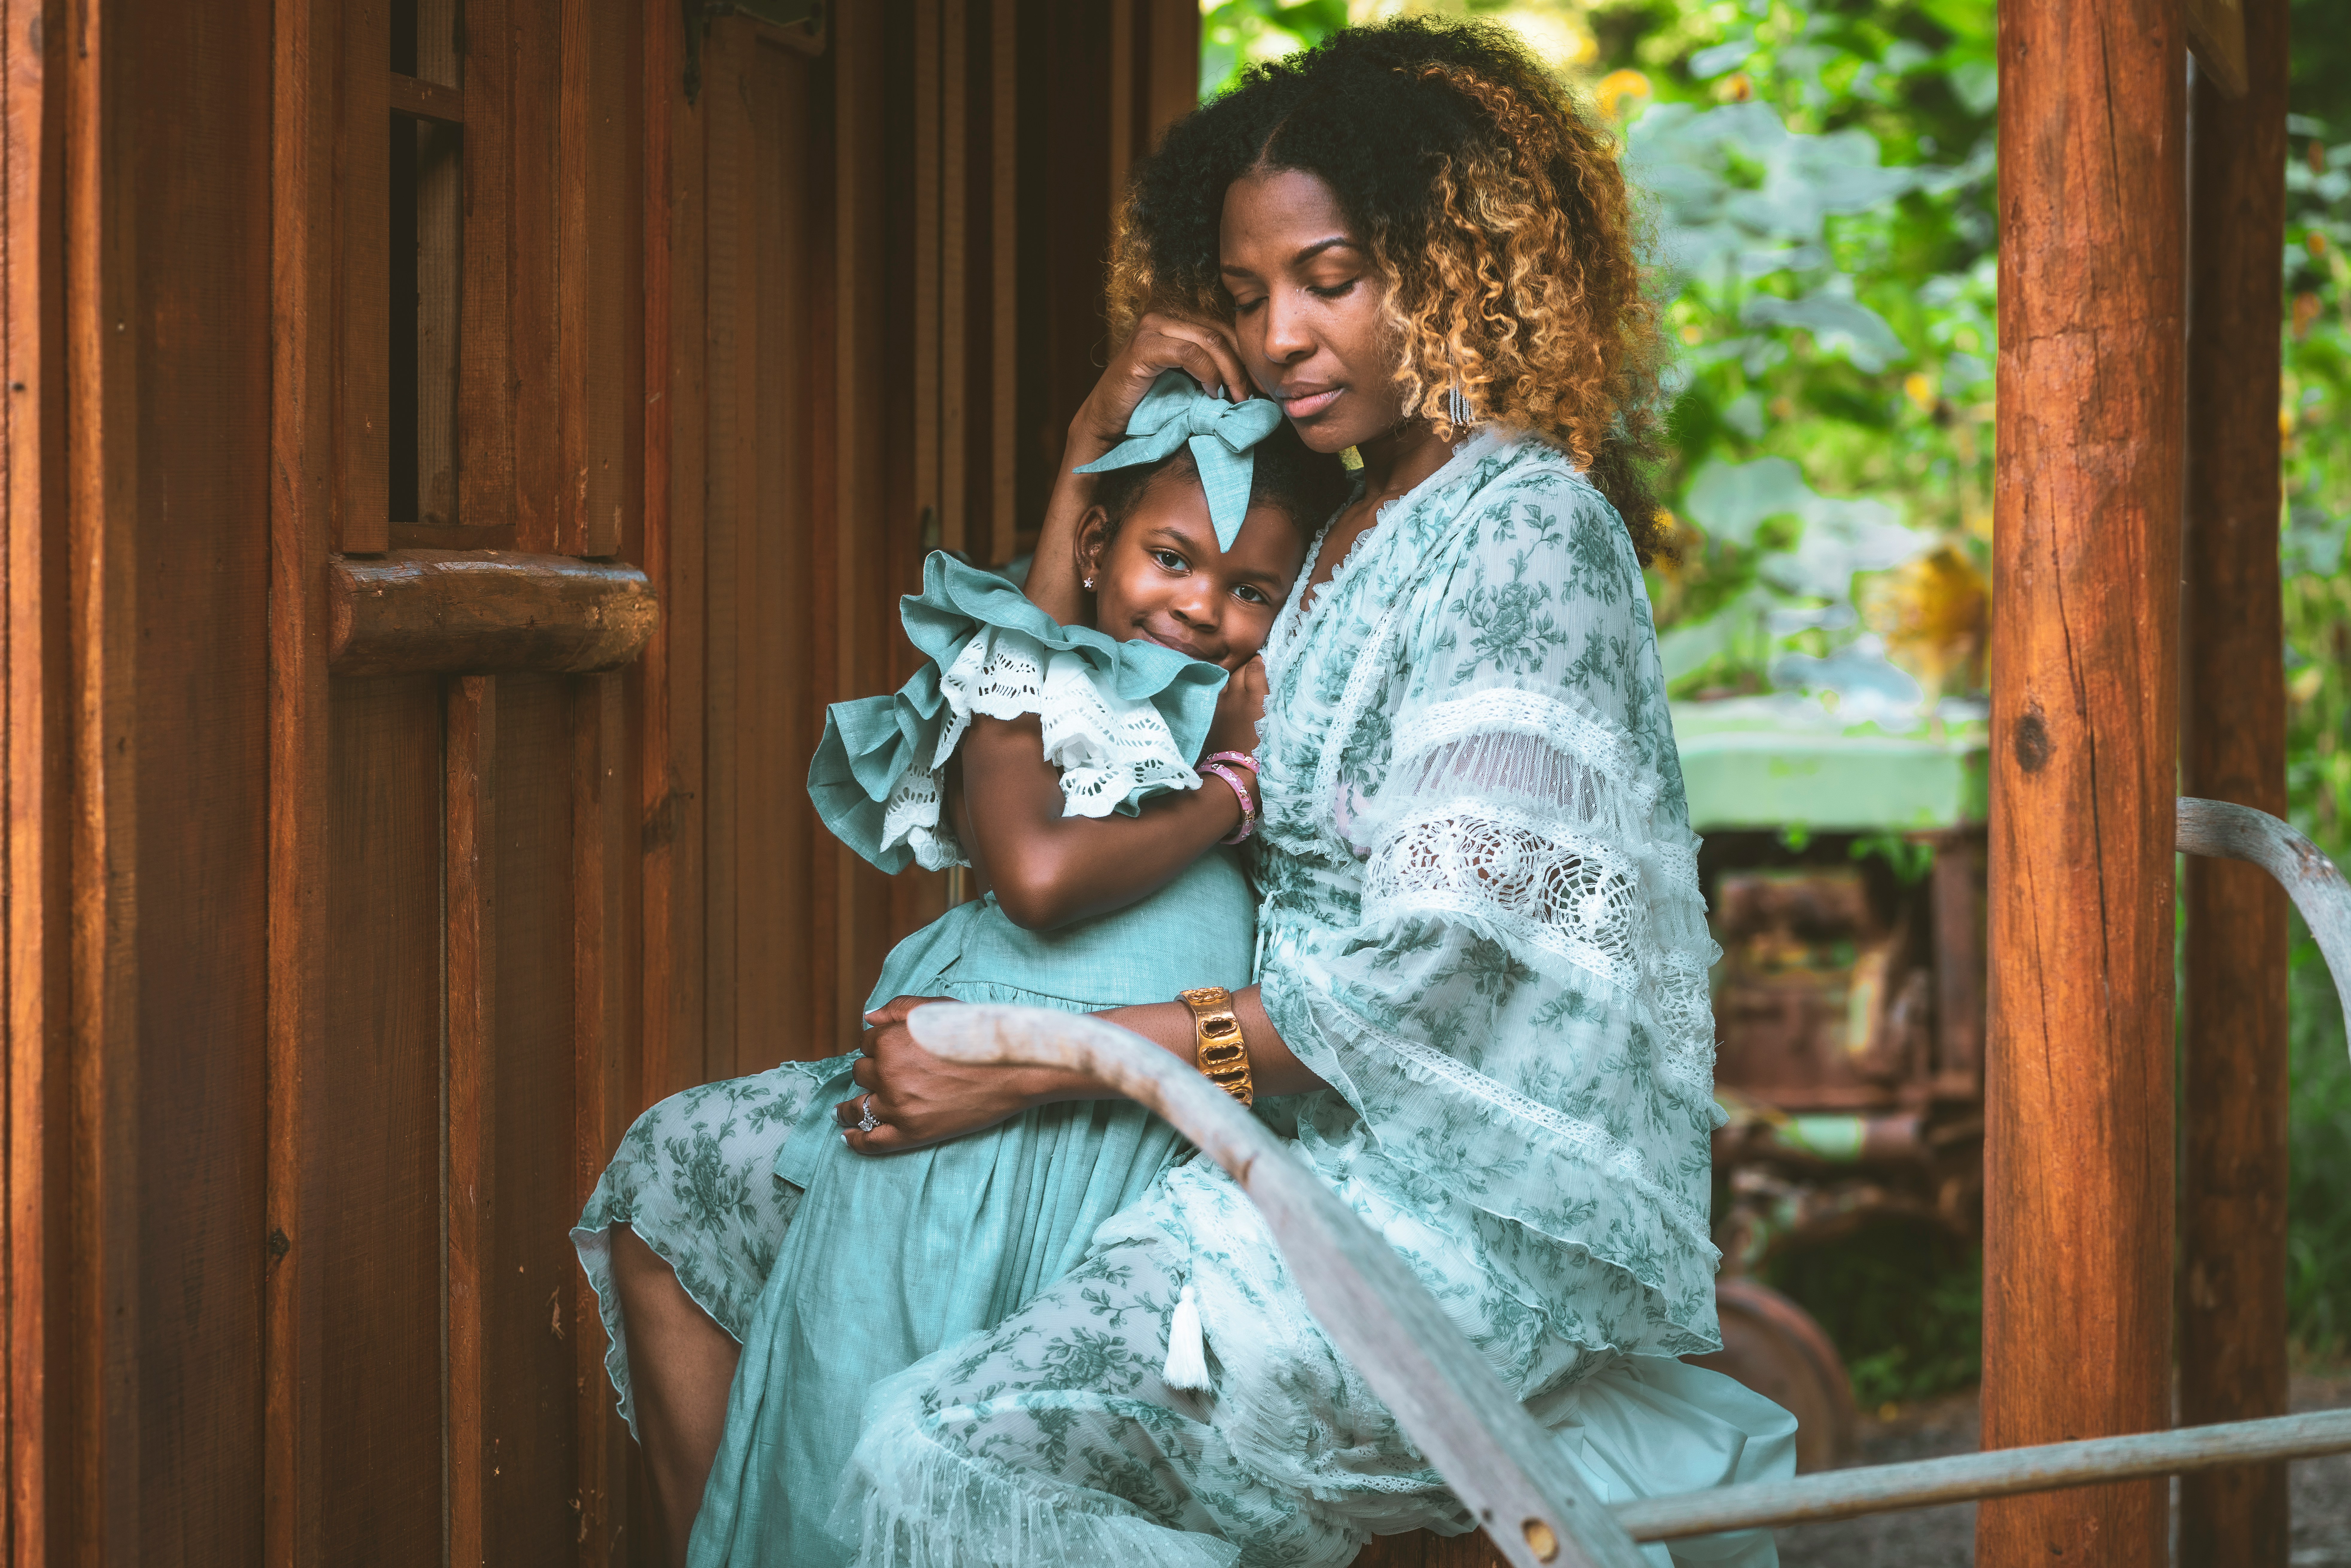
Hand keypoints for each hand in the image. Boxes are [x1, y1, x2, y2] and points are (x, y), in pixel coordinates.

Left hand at [835, 996, 1080, 1154]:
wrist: (1014, 1067)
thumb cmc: (978, 1033)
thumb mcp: (936, 1008)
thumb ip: (898, 1009)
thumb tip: (868, 1018)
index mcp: (889, 1041)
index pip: (868, 1044)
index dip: (879, 1047)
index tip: (890, 1051)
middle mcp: (887, 1074)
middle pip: (862, 1074)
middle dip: (873, 1072)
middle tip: (889, 1075)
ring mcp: (898, 1107)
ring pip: (860, 1107)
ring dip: (850, 1108)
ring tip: (844, 1113)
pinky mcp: (911, 1134)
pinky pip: (871, 1141)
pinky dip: (856, 1140)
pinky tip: (849, 1137)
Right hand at [1066, 312, 1254, 467]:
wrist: (1108, 422)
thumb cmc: (1150, 405)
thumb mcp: (1188, 380)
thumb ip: (1212, 367)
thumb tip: (1252, 376)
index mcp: (1176, 319)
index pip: (1223, 328)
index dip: (1246, 355)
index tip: (1260, 385)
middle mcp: (1163, 315)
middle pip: (1220, 332)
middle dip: (1242, 365)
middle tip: (1253, 395)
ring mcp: (1151, 328)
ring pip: (1209, 340)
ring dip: (1230, 372)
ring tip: (1236, 398)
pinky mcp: (1143, 346)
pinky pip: (1189, 353)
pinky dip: (1207, 373)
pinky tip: (1212, 393)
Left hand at [1204, 655, 1267, 759]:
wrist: (1235, 768)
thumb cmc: (1262, 747)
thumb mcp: (1273, 719)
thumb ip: (1268, 697)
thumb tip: (1264, 678)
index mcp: (1256, 697)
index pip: (1254, 667)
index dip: (1258, 662)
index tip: (1261, 662)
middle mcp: (1236, 695)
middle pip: (1239, 669)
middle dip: (1246, 666)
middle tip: (1252, 668)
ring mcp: (1221, 702)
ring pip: (1226, 678)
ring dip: (1233, 676)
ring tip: (1240, 679)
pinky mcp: (1212, 711)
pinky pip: (1218, 691)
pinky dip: (1224, 688)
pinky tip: (1229, 693)